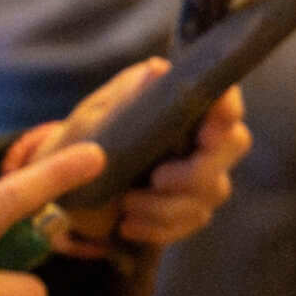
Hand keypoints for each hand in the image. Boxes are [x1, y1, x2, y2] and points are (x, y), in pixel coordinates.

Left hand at [7, 59, 248, 250]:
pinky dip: (161, 227)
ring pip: (214, 189)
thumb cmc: (76, 145)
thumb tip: (156, 69)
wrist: (61, 192)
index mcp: (175, 100)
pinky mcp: (191, 205)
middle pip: (233, 144)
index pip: (222, 95)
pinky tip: (128, 224)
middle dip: (198, 170)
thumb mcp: (91, 122)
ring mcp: (200, 169)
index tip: (208, 131)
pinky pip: (195, 219)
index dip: (227, 110)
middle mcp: (196, 131)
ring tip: (126, 205)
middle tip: (158, 178)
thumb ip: (125, 101)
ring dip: (168, 206)